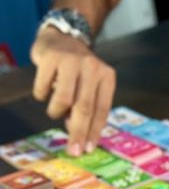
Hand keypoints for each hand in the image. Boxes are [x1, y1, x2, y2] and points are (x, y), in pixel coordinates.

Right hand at [30, 27, 115, 156]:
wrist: (62, 37)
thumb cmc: (78, 71)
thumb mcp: (90, 86)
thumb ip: (88, 108)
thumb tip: (78, 133)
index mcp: (107, 77)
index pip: (102, 110)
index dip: (94, 131)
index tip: (88, 149)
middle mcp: (92, 68)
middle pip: (85, 107)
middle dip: (78, 132)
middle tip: (73, 150)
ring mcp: (71, 61)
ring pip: (64, 99)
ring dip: (56, 112)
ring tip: (55, 110)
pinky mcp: (51, 57)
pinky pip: (44, 87)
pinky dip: (42, 95)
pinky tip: (44, 91)